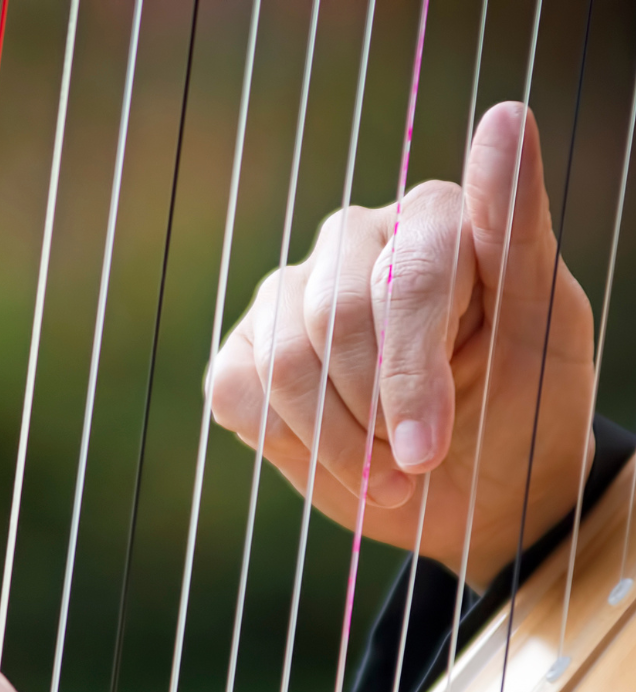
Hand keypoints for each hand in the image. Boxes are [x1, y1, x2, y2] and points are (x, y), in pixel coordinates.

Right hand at [211, 103, 594, 590]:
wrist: (473, 487)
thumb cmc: (517, 407)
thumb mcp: (541, 327)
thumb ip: (516, 228)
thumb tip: (505, 117)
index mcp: (428, 220)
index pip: (405, 279)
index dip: (410, 373)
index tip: (426, 450)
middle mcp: (351, 243)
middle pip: (333, 318)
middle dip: (373, 414)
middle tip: (413, 468)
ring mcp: (289, 298)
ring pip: (283, 363)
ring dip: (336, 442)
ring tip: (385, 475)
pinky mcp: (244, 354)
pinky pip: (236, 391)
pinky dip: (289, 444)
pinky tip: (336, 460)